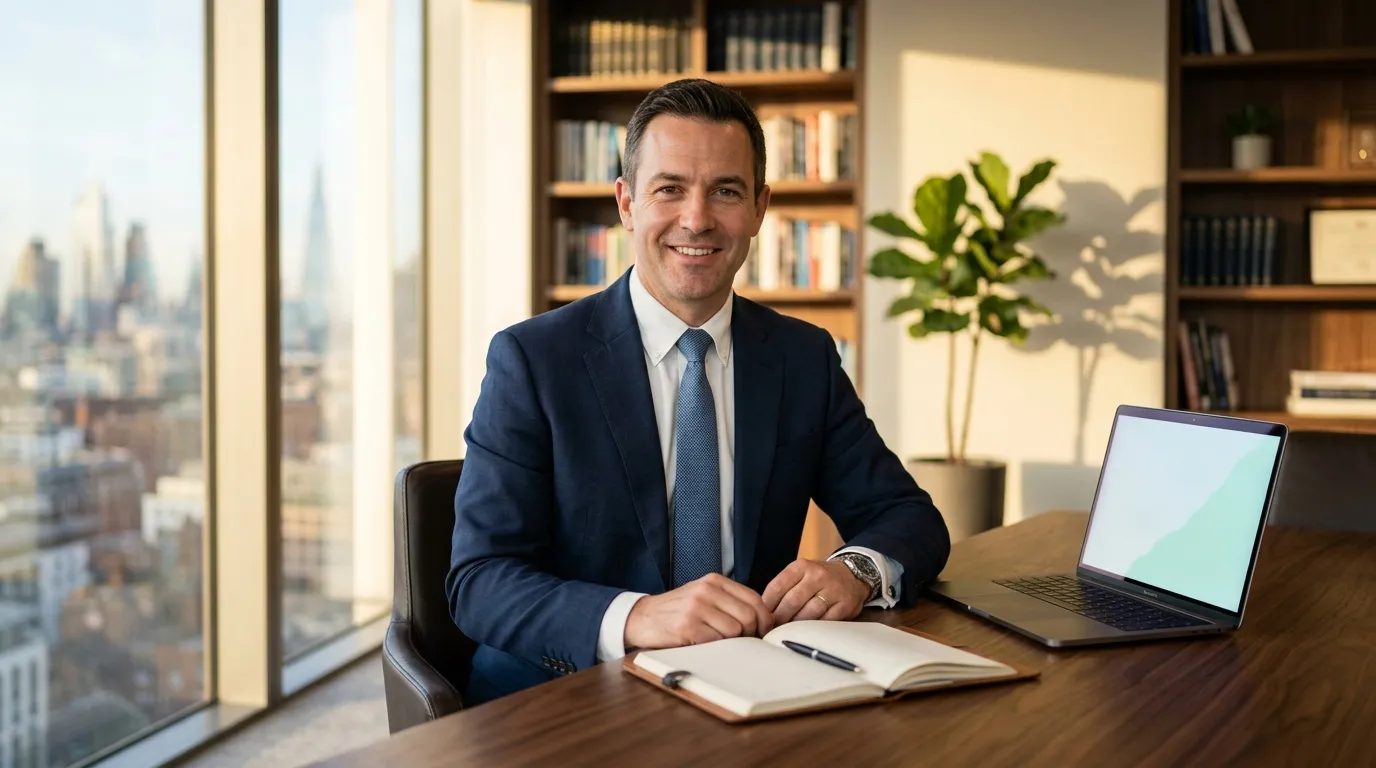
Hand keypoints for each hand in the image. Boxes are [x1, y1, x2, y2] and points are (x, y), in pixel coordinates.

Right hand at [624, 573, 774, 650]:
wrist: (641, 617)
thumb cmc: (677, 611)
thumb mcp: (703, 596)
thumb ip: (729, 602)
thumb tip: (762, 621)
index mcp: (714, 581)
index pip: (754, 599)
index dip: (764, 619)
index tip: (763, 632)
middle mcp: (706, 590)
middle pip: (748, 616)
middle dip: (752, 634)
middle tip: (744, 642)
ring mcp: (696, 608)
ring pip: (734, 631)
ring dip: (732, 643)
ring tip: (720, 643)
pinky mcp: (686, 627)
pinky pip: (717, 642)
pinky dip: (716, 648)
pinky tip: (706, 646)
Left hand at [763, 559, 869, 623]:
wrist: (852, 576)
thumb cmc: (818, 579)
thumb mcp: (800, 574)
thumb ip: (783, 588)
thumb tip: (762, 611)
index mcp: (801, 566)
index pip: (778, 586)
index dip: (767, 605)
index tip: (762, 617)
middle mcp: (817, 575)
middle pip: (792, 601)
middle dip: (779, 618)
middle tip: (771, 630)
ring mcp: (833, 590)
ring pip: (808, 613)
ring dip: (795, 626)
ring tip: (786, 633)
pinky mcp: (845, 605)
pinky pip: (825, 621)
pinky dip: (813, 629)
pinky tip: (806, 633)